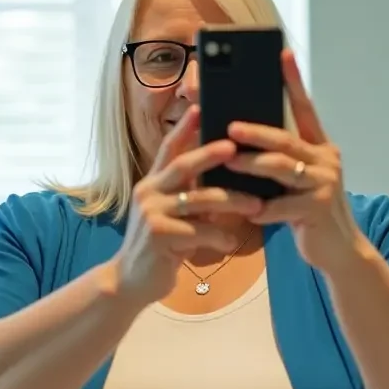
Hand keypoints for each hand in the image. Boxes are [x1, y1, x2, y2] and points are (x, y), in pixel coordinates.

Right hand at [113, 105, 263, 306]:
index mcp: (152, 184)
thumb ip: (186, 198)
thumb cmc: (159, 248)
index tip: (199, 107)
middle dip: (210, 154)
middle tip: (235, 147)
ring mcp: (152, 214)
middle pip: (183, 166)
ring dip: (231, 202)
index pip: (169, 149)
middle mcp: (148, 193)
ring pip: (198, 200)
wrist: (131, 282)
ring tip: (256, 205)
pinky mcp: (159, 236)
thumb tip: (221, 184)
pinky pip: (199, 231)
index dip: (184, 128)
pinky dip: (220, 236)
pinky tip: (231, 244)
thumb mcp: (170, 216)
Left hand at [225, 52, 363, 276]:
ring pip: (282, 168)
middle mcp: (326, 160)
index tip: (283, 54)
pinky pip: (282, 206)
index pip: (306, 108)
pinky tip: (247, 212)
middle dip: (256, 131)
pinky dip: (262, 209)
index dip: (294, 82)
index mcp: (320, 148)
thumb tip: (239, 140)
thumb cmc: (308, 211)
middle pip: (286, 139)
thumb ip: (279, 160)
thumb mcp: (297, 181)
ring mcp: (324, 184)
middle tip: (230, 125)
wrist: (339, 250)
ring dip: (252, 165)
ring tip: (229, 161)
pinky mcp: (317, 210)